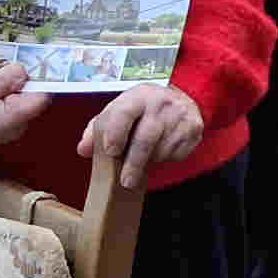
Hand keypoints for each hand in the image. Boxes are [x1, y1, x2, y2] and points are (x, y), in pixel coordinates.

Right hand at [0, 63, 49, 162]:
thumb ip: (4, 80)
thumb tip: (25, 70)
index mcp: (15, 118)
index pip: (43, 94)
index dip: (39, 77)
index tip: (29, 63)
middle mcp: (20, 126)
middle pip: (33, 94)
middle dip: (19, 82)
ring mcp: (14, 128)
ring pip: (22, 98)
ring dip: (8, 89)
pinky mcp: (6, 126)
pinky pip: (12, 105)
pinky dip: (2, 97)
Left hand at [76, 84, 203, 189]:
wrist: (181, 99)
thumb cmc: (142, 109)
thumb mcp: (119, 111)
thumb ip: (97, 129)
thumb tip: (83, 150)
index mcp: (139, 96)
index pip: (124, 113)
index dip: (115, 133)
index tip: (111, 152)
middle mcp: (162, 102)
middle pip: (146, 137)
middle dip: (134, 162)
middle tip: (126, 181)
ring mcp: (181, 115)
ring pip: (162, 149)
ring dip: (149, 162)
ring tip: (143, 161)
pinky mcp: (194, 129)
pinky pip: (177, 153)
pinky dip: (166, 159)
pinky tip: (160, 152)